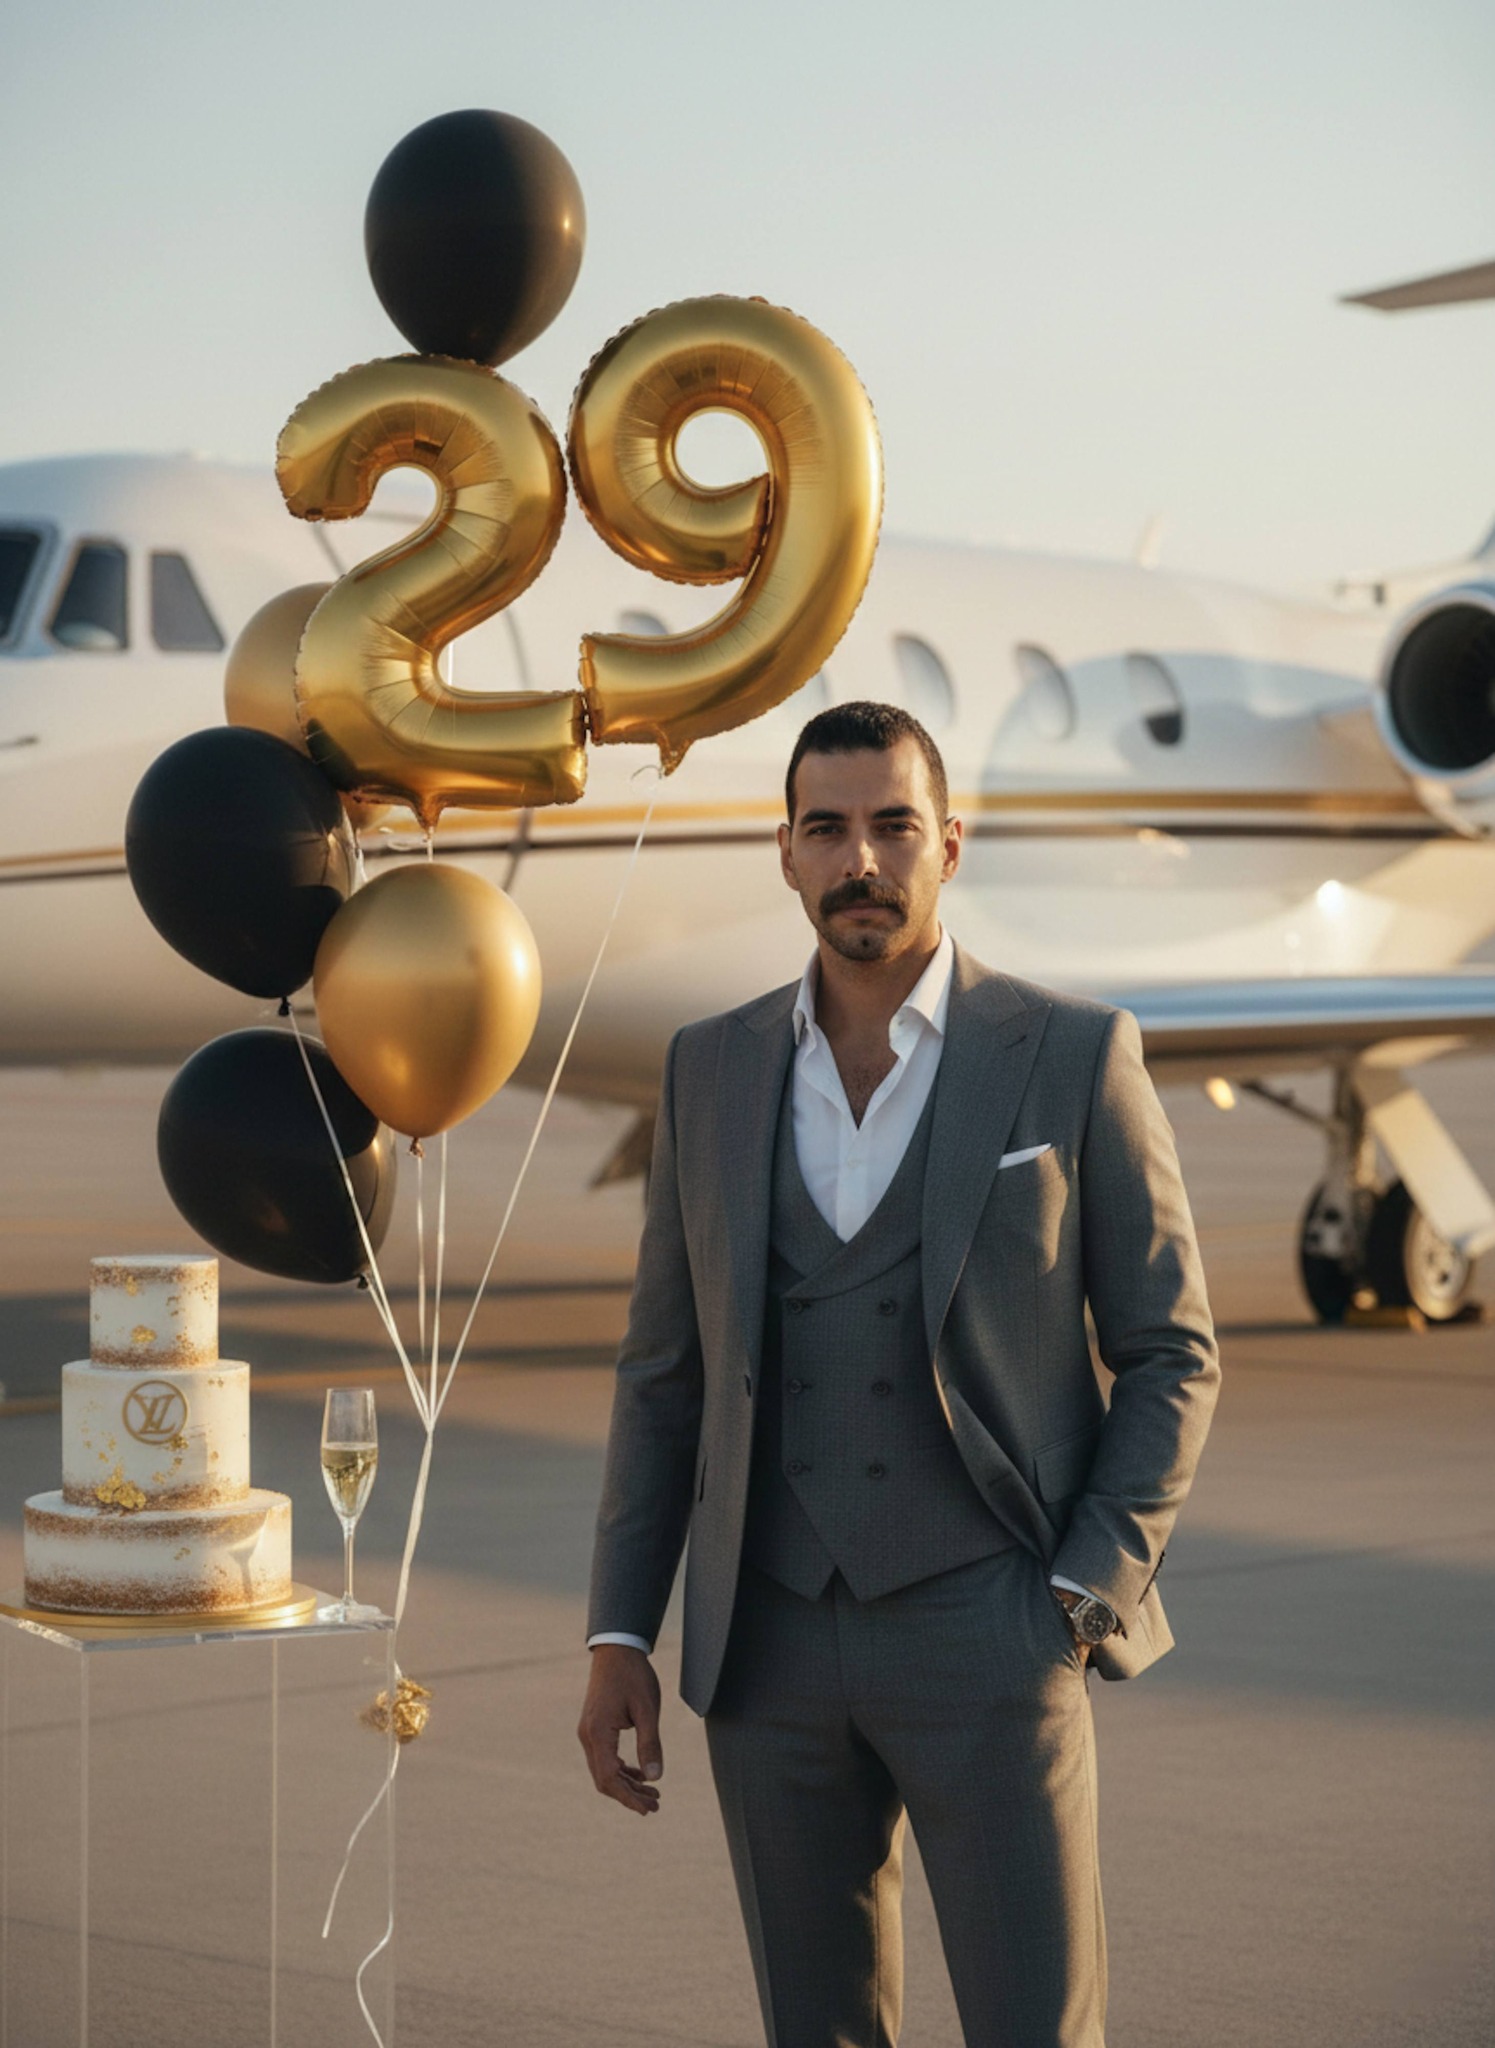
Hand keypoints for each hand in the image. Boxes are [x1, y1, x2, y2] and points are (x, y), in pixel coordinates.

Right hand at [578, 1644, 663, 1816]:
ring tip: (653, 1795)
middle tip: (655, 1806)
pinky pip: (605, 1758)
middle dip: (629, 1795)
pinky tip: (640, 1774)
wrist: (617, 1649)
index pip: (609, 1778)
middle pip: (604, 1780)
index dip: (628, 1798)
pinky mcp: (594, 1728)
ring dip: (627, 1784)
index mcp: (598, 1733)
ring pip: (604, 1770)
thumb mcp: (647, 1709)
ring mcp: (589, 1732)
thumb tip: (655, 1779)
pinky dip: (621, 1770)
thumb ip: (650, 1744)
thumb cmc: (633, 1676)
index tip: (649, 1809)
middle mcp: (588, 1736)